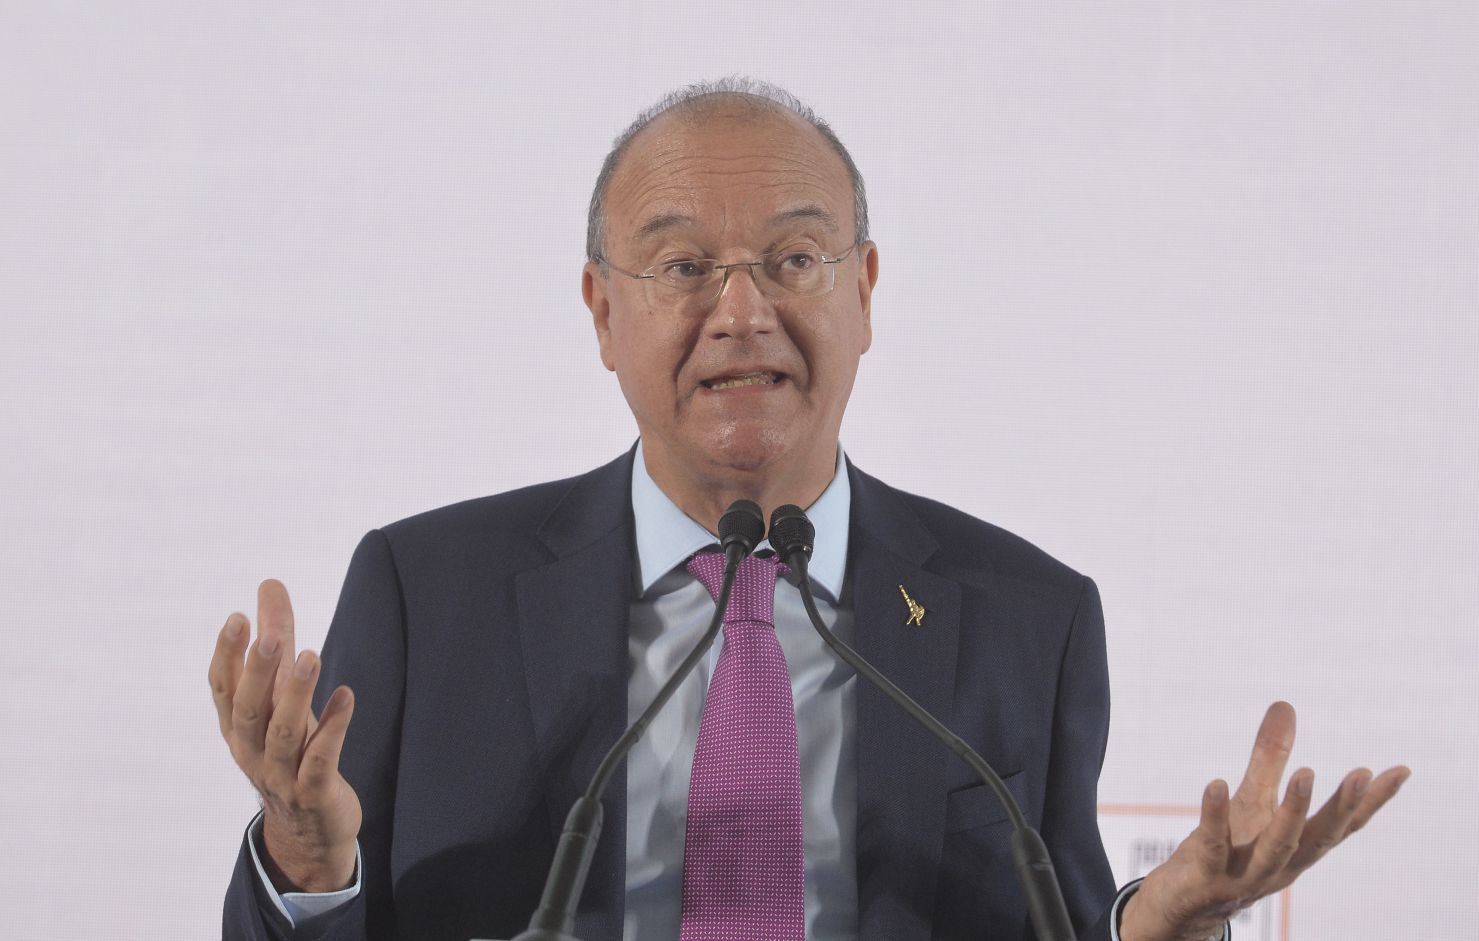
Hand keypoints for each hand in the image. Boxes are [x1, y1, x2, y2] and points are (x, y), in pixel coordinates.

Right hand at [209, 579, 361, 892]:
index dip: (227, 656)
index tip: (237, 617)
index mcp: (238, 728)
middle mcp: (252, 751)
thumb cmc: (292, 749)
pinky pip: (321, 761)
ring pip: (283, 734)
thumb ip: (277, 639)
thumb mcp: (281, 696)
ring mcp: (281, 776)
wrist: (308, 831)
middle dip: (257, 673)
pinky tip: (347, 696)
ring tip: (311, 655)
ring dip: (296, 695)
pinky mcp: (315, 794)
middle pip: (249, 710)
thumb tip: (269, 584)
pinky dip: (333, 729)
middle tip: (272, 636)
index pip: (224, 689)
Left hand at [1120, 701, 1408, 940]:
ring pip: (1276, 845)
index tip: (1400, 770)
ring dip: (1293, 812)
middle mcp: (1281, 865)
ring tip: (1306, 772)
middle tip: (1362, 773)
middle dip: (1342, 808)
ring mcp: (1246, 874)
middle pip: (1319, 838)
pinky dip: (1216, 815)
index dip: (1371, 802)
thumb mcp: (1252, 802)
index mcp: (1298, 848)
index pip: (1342, 825)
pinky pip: (1213, 844)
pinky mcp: (1208, 875)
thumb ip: (1270, 758)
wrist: (1184, 905)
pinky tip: (1216, 784)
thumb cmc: (1227, 851)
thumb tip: (1286, 705)